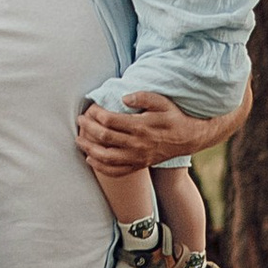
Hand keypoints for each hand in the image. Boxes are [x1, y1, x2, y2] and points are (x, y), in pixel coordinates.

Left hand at [77, 89, 233, 177]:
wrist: (188, 138)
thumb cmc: (172, 116)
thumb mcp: (162, 101)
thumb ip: (143, 97)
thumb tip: (123, 97)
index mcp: (141, 126)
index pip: (111, 121)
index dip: (96, 115)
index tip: (90, 110)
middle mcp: (137, 144)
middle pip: (105, 138)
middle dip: (88, 129)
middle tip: (79, 121)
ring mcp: (137, 157)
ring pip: (107, 157)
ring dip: (89, 149)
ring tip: (78, 141)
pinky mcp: (138, 166)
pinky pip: (116, 171)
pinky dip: (101, 167)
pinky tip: (90, 160)